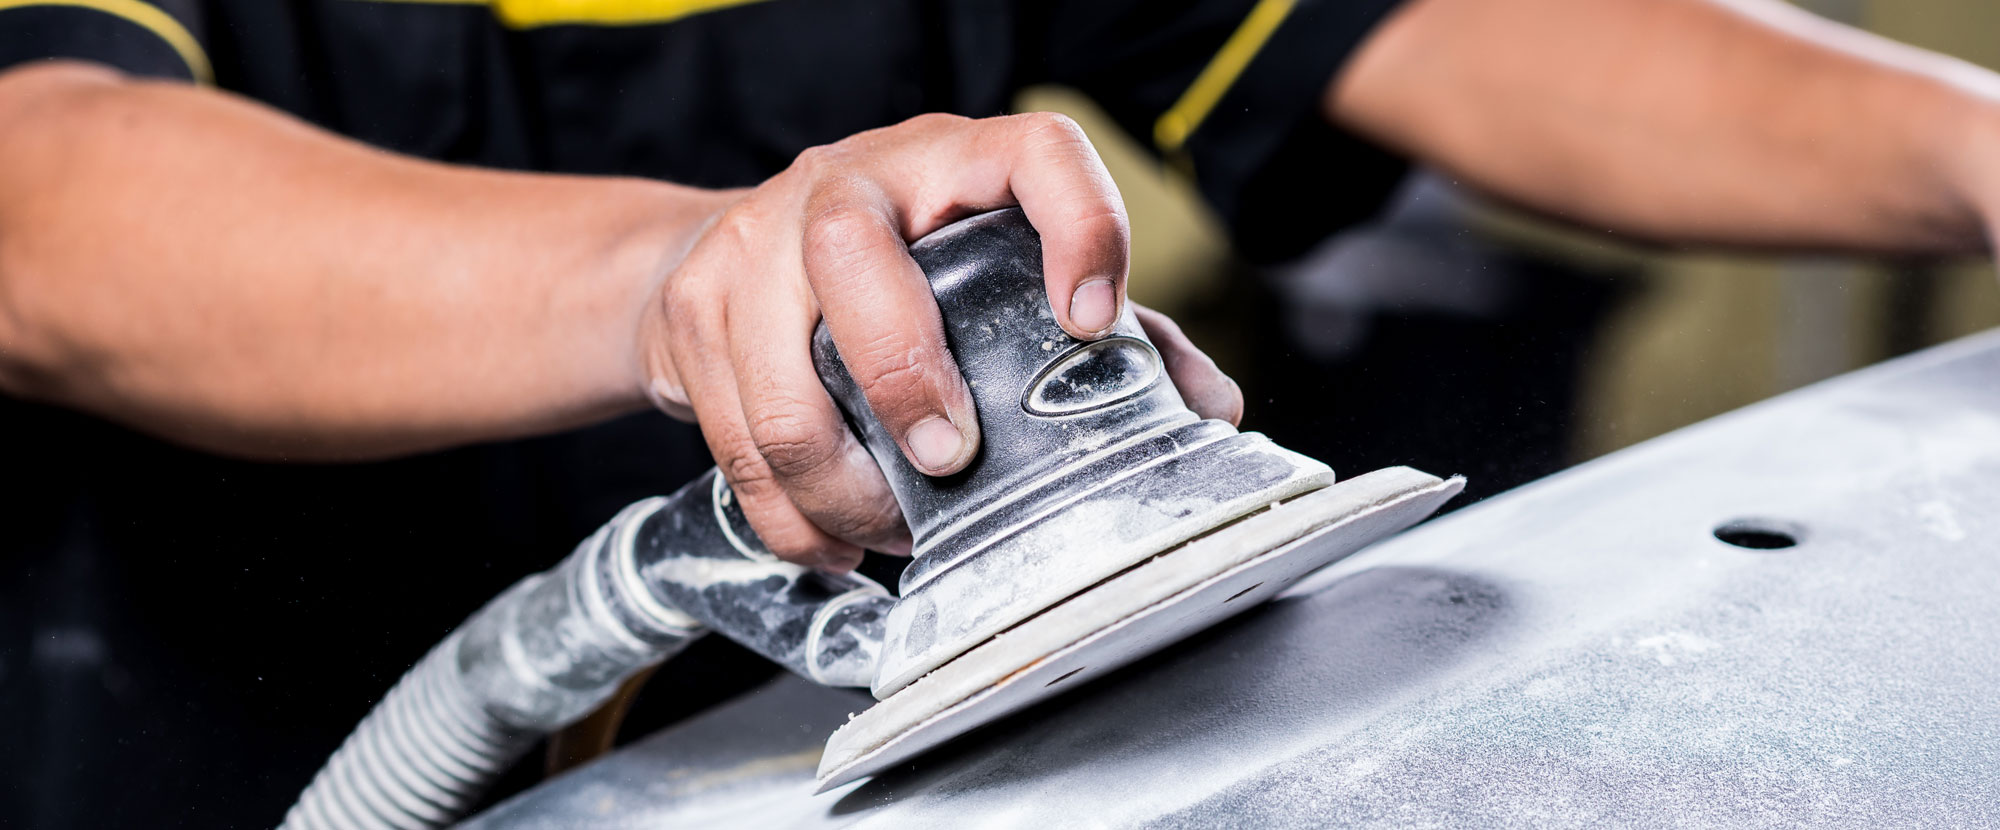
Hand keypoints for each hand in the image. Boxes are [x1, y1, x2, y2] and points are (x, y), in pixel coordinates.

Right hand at [636, 113, 1241, 569]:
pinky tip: (837, 542)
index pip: (1034, 154)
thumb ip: (1109, 333)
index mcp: (950, 161)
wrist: (704, 259)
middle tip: (950, 460)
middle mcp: (844, 184)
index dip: (1080, 225)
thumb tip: (1205, 406)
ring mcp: (752, 244)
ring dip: (847, 490)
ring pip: (784, 388)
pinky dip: (794, 522)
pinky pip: (737, 449)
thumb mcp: (996, 272)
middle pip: (854, 256)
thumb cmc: (888, 273)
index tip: (1094, 318)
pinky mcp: (691, 317)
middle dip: (905, 379)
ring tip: (894, 528)